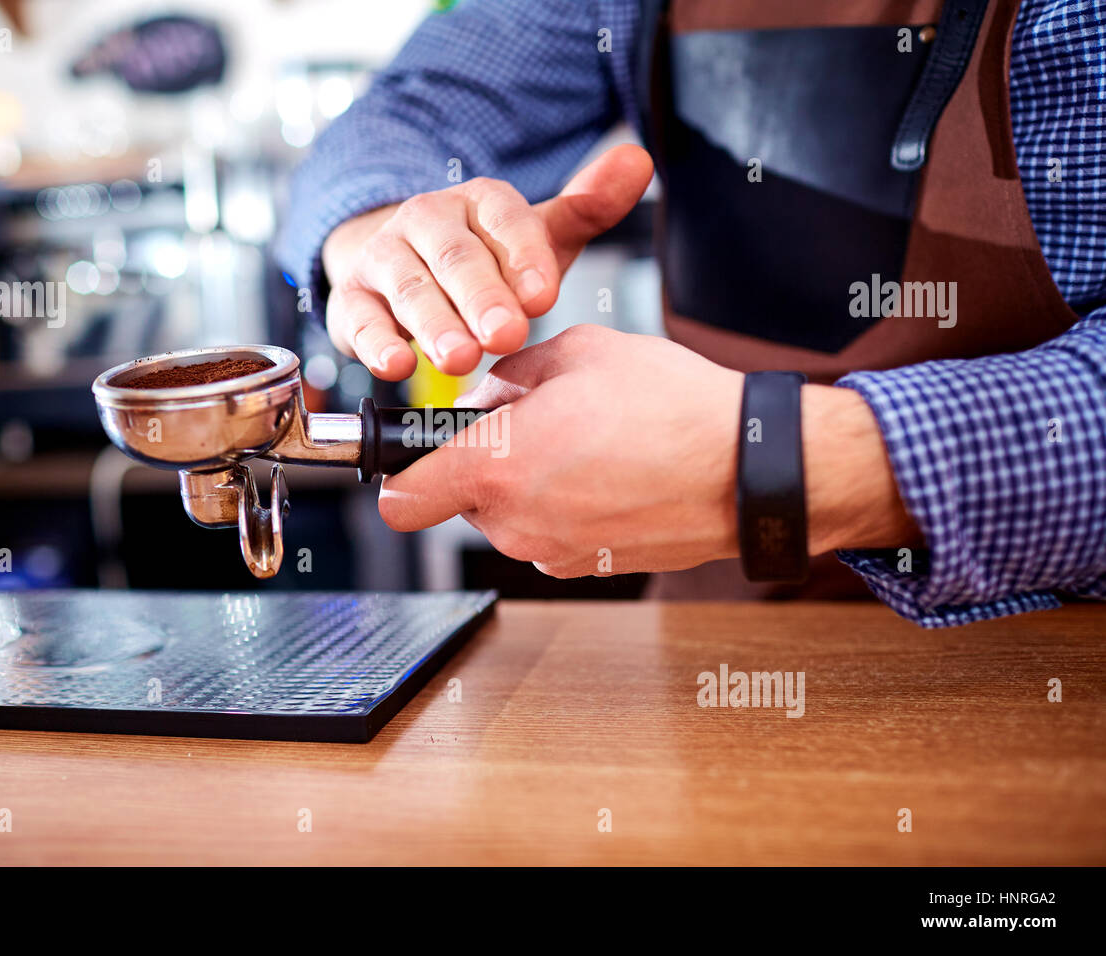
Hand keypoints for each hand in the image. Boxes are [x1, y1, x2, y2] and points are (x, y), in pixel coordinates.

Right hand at [321, 145, 653, 380]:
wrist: (399, 262)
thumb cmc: (484, 258)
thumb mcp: (537, 236)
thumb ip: (587, 209)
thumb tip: (639, 161)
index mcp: (478, 200)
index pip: (505, 220)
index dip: (524, 258)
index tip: (543, 296)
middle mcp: (426, 220)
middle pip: (456, 257)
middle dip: (481, 298)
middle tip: (506, 334)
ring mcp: (384, 258)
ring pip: (410, 288)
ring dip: (433, 324)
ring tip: (458, 357)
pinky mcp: (352, 299)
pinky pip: (360, 318)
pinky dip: (374, 342)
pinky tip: (394, 363)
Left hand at [377, 324, 920, 576]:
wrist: (750, 471)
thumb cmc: (672, 409)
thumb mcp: (580, 353)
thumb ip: (513, 373)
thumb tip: (490, 393)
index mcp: (497, 468)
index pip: (402, 498)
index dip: (400, 476)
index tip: (409, 461)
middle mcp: (516, 524)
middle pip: (462, 497)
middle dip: (485, 462)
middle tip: (538, 423)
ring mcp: (552, 553)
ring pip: (509, 515)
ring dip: (529, 483)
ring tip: (588, 444)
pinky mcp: (586, 567)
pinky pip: (550, 531)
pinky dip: (565, 507)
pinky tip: (612, 474)